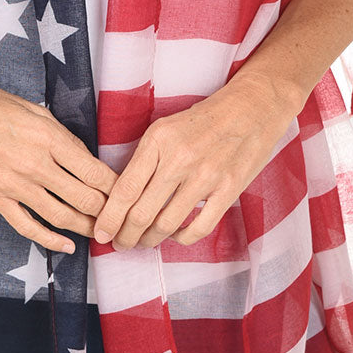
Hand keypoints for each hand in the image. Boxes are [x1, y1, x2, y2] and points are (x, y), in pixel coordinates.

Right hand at [0, 76, 119, 255]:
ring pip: (62, 217)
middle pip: (85, 198)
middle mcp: (35, 165)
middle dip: (109, 211)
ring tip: (103, 234)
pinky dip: (50, 241)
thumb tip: (85, 160)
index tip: (129, 192)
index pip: (95, 172)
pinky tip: (66, 246)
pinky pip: (28, 227)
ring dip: (87, 228)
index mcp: (48, 138)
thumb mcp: (34, 109)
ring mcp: (14, 185)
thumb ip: (62, 137)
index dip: (117, 186)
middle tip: (122, 217)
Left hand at [91, 73, 300, 250]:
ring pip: (167, 224)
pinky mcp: (229, 189)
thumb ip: (144, 159)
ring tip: (144, 242)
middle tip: (119, 244)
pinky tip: (175, 236)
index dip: (109, 218)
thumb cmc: (203, 120)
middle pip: (142, 212)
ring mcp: (206, 176)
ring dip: (150, 240)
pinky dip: (182, 239)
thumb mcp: (164, 128)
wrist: (251, 108)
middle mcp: (179, 159)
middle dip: (125, 236)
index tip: (100, 233)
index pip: (125, 189)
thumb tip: (120, 197)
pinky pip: (199, 227)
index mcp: (158, 140)